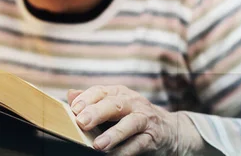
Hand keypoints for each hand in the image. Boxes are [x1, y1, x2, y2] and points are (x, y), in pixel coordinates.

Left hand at [67, 85, 203, 155]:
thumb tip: (70, 94)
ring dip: (113, 134)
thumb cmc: (132, 116)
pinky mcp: (153, 137)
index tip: (74, 108)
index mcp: (119, 93)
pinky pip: (139, 144)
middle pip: (115, 105)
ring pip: (130, 124)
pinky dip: (125, 151)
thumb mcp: (113, 105)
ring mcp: (144, 119)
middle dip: (97, 113)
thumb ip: (92, 101)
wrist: (169, 130)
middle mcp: (133, 103)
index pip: (101, 91)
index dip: (87, 98)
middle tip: (82, 122)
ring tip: (97, 145)